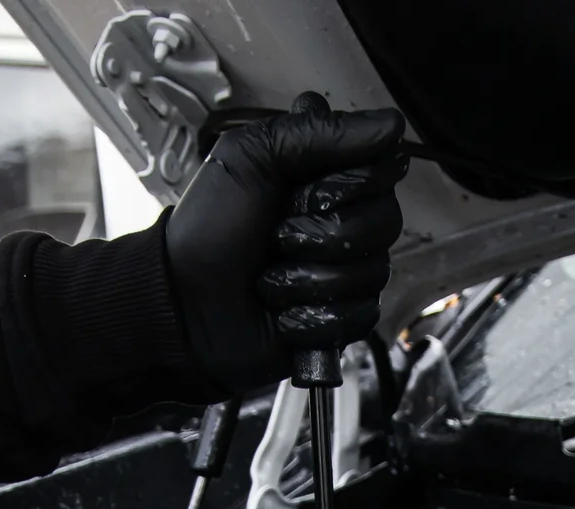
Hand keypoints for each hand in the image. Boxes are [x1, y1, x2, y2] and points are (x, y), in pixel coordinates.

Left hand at [164, 92, 407, 394]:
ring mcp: (344, 270)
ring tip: (269, 277)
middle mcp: (343, 219)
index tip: (301, 190)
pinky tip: (282, 311)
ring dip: (306, 279)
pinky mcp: (341, 318)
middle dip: (320, 236)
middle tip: (276, 236)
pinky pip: (357, 316)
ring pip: (369, 274)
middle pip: (383, 224)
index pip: (382, 171)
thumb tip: (390, 124)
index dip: (345, 185)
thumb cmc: (208, 228)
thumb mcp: (250, 156)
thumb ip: (318, 132)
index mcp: (326, 175)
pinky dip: (312, 316)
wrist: (184, 302)